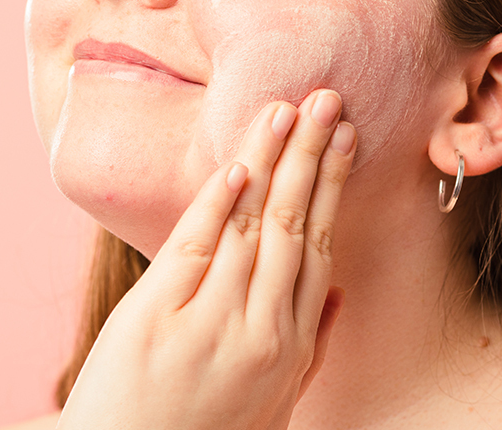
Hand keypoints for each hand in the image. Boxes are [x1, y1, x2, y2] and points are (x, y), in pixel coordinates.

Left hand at [57, 89, 355, 429]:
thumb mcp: (276, 400)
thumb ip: (311, 344)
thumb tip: (338, 292)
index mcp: (290, 341)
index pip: (321, 243)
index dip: (333, 184)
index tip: (345, 138)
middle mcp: (259, 327)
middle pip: (294, 222)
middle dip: (312, 154)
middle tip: (326, 101)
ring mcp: (208, 322)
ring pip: (252, 224)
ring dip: (270, 161)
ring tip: (286, 111)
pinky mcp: (156, 317)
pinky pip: (195, 246)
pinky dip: (216, 201)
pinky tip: (237, 163)